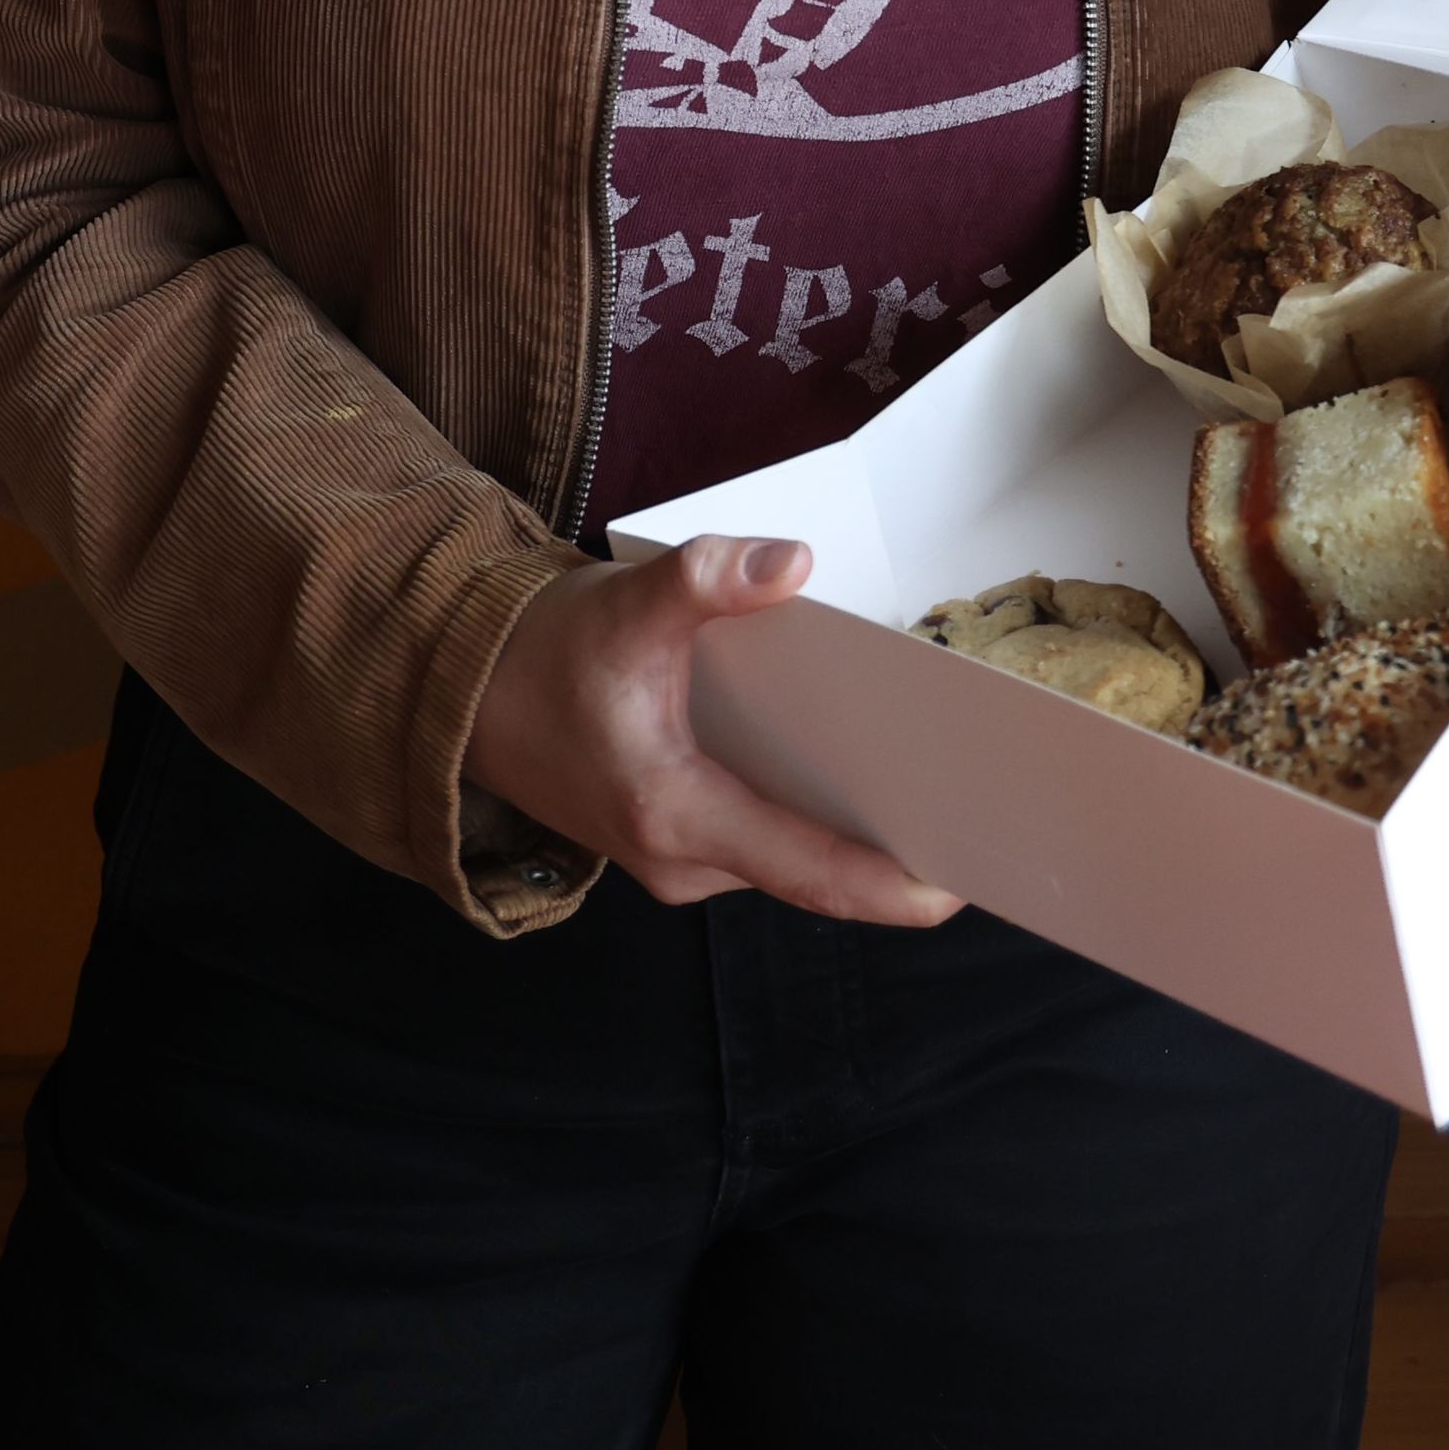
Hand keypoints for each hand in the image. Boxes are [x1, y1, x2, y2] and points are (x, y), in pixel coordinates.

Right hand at [467, 532, 960, 925]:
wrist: (464, 690)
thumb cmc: (543, 653)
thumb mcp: (626, 604)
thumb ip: (708, 580)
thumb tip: (791, 564)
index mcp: (676, 815)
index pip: (810, 872)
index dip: (892, 885)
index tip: (964, 882)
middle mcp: (683, 860)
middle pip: (814, 873)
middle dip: (896, 855)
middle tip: (984, 819)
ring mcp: (679, 859)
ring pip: (790, 859)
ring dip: (856, 830)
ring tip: (942, 788)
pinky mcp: (678, 839)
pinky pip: (766, 839)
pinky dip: (816, 814)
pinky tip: (861, 770)